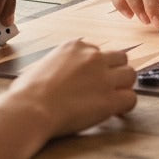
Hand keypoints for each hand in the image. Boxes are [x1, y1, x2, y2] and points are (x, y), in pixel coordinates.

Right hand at [0, 39, 136, 137]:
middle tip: (107, 88)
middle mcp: (93, 57)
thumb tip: (61, 75)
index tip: (91, 79)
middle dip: (116, 72)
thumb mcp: (43, 64)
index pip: (99, 51)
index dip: (97, 67)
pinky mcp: (109, 99)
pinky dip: (125, 107)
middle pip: (121, 58)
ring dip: (123, 87)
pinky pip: (131, 99)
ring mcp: (104, 77)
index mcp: (76, 46)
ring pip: (130, 75)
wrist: (29, 110)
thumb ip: (61, 64)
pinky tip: (116, 113)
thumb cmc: (27, 93)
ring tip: (113, 99)